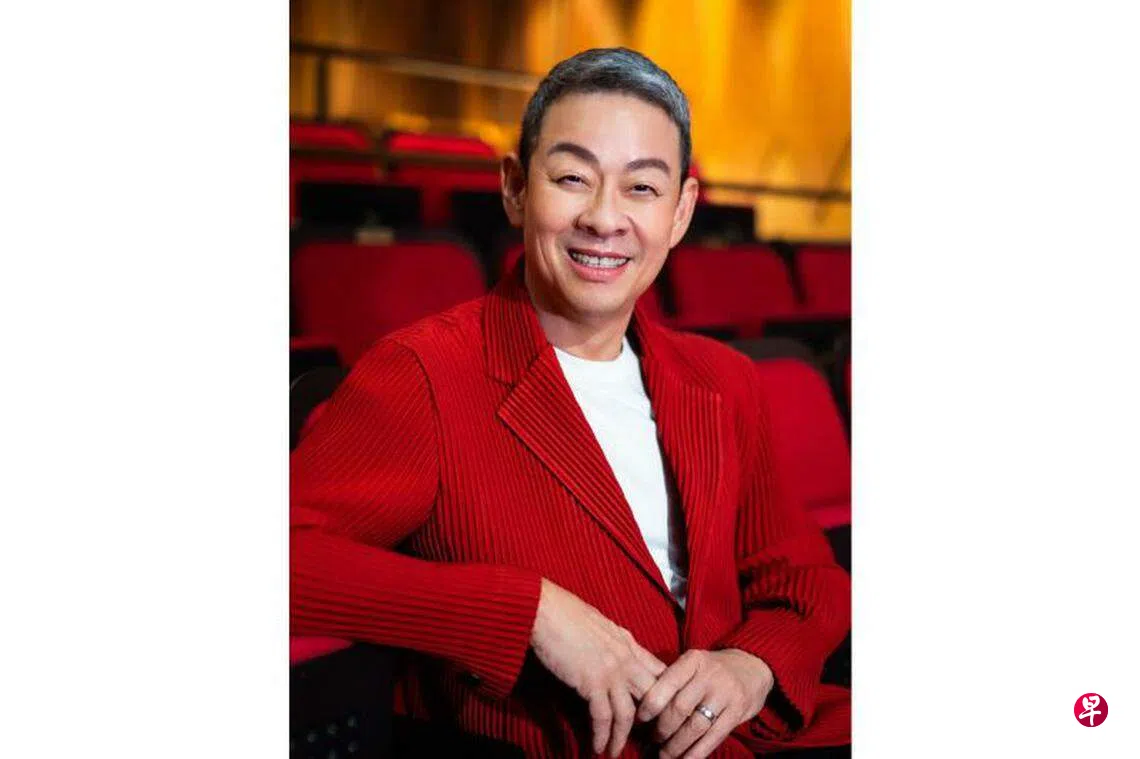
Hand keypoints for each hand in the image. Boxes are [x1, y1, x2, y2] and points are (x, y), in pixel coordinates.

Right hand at [530, 578, 666, 756]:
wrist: (545, 609)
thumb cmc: (565, 614)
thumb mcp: (601, 626)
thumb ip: (613, 643)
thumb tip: (614, 655)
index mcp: (630, 643)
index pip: (660, 672)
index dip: (663, 696)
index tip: (659, 715)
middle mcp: (627, 658)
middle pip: (652, 696)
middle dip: (651, 722)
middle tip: (645, 740)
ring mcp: (612, 670)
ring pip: (628, 714)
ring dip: (621, 738)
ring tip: (614, 752)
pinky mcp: (592, 681)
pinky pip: (603, 717)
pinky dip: (602, 736)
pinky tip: (597, 747)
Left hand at [636, 648, 773, 758]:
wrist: (752, 665)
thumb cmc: (712, 669)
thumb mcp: (694, 664)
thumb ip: (673, 680)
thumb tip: (644, 708)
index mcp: (693, 660)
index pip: (667, 683)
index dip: (651, 704)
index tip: (640, 719)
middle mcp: (709, 675)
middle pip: (679, 708)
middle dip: (662, 728)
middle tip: (653, 739)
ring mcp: (726, 693)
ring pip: (695, 726)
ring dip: (677, 745)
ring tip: (665, 754)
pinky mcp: (738, 711)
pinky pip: (714, 736)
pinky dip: (697, 752)